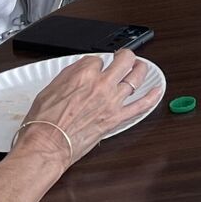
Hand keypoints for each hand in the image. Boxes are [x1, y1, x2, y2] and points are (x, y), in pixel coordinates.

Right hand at [18, 50, 162, 164]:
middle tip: (123, 57)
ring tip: (140, 67)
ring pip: (136, 77)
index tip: (94, 68)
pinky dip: (151, 97)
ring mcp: (112, 101)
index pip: (97, 59)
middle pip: (124, 60)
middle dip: (125, 56)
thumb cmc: (43, 122)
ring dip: (140, 70)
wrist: (47, 145)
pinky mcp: (116, 118)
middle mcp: (101, 85)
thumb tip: (79, 70)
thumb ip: (69, 76)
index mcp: (83, 75)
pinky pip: (140, 106)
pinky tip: (157, 90)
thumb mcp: (49, 89)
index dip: (95, 63)